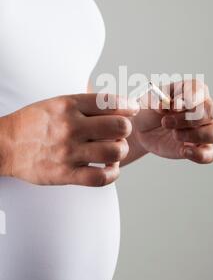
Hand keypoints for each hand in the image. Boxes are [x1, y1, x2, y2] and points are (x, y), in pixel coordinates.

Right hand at [0, 94, 138, 185]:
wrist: (6, 145)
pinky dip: (112, 173)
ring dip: (120, 151)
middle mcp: (71, 126)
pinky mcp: (66, 174)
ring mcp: (69, 151)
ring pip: (115, 151)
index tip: (132, 109)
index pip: (111, 101)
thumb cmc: (34, 123)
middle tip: (120, 132)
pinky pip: (101, 177)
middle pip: (120, 126)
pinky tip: (110, 168)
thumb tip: (118, 102)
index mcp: (69, 105)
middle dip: (125, 129)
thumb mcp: (58, 102)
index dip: (129, 105)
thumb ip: (86, 103)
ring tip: (114, 151)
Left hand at [133, 80, 212, 163]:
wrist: (143, 129)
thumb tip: (164, 105)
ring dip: (196, 135)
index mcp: (191, 90)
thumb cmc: (148, 110)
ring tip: (175, 135)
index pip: (200, 90)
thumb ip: (155, 101)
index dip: (191, 97)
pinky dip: (200, 154)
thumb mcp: (147, 102)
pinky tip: (184, 151)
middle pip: (209, 112)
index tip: (175, 105)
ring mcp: (204, 129)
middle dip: (187, 119)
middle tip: (165, 122)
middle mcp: (202, 108)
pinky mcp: (199, 147)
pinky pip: (210, 153)